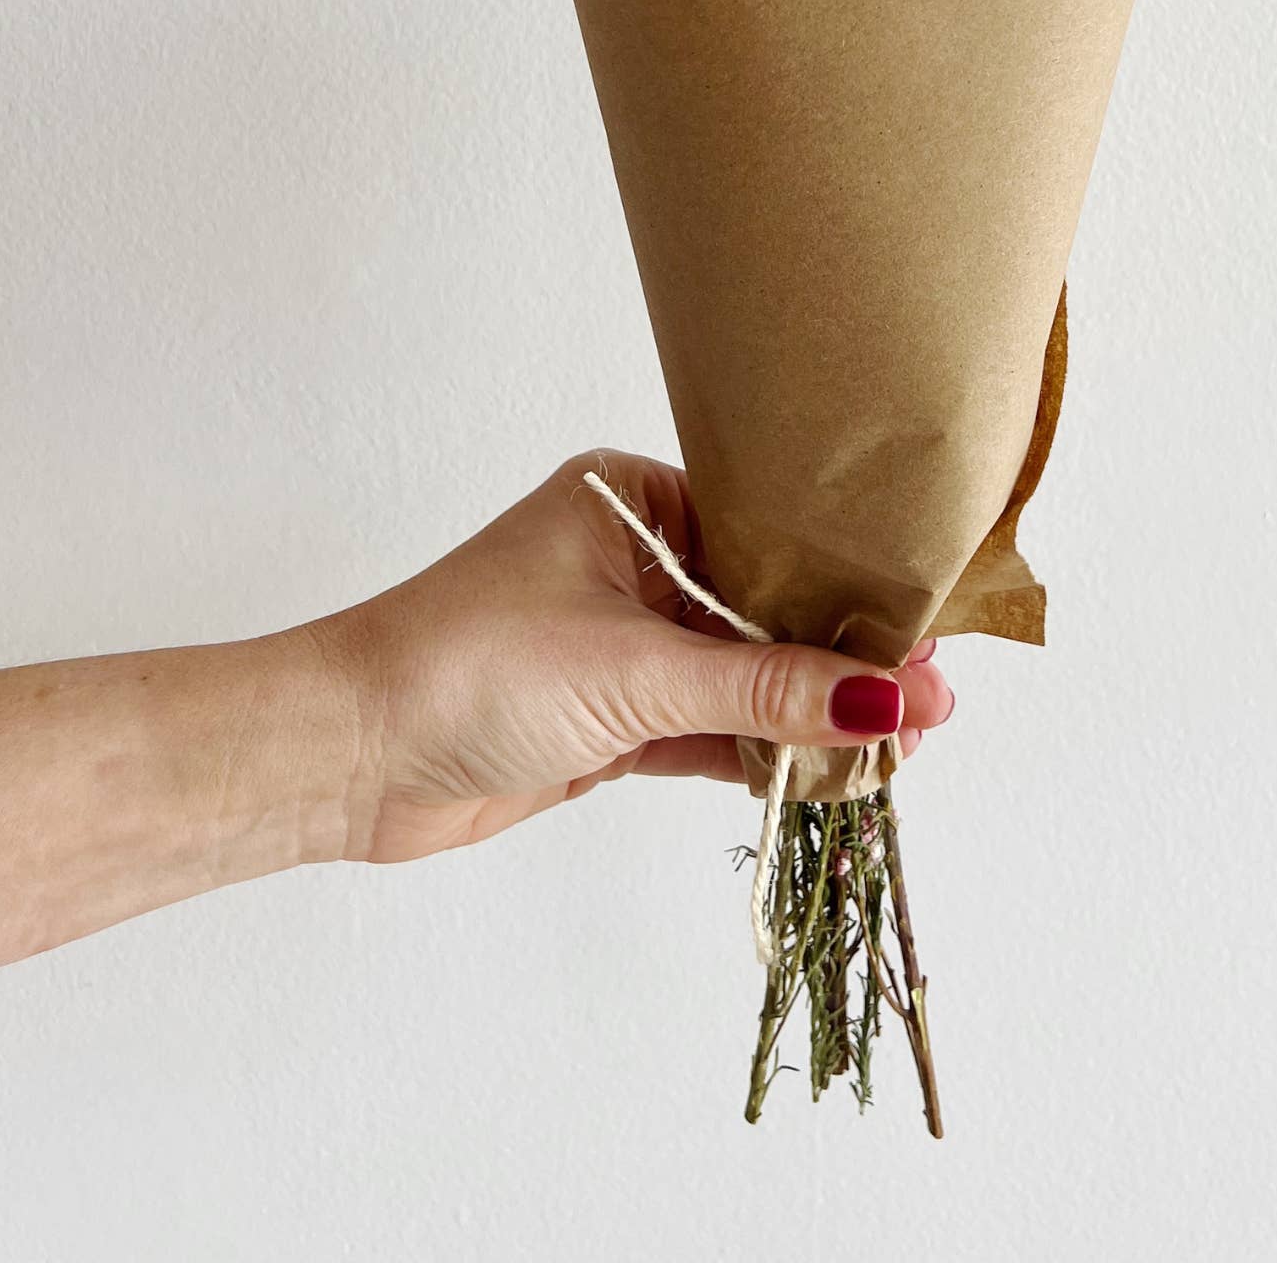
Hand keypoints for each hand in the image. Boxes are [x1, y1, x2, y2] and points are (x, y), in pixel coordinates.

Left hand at [319, 451, 955, 863]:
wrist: (343, 757)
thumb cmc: (468, 667)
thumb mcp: (636, 670)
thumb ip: (767, 688)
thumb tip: (893, 699)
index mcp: (634, 503)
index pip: (772, 539)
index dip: (850, 588)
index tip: (930, 632)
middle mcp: (636, 562)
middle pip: (768, 611)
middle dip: (845, 661)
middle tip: (933, 706)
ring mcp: (627, 644)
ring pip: (745, 677)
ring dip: (811, 715)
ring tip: (903, 749)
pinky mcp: (614, 718)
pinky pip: (712, 728)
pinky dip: (764, 752)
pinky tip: (832, 773)